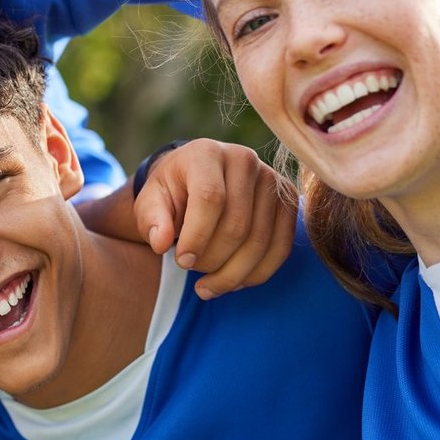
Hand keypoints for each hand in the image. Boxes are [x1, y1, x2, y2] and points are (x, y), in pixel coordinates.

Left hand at [134, 138, 297, 299]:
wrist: (196, 180)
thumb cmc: (171, 193)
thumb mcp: (150, 202)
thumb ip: (151, 220)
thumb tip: (160, 243)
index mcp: (207, 153)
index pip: (210, 197)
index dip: (197, 236)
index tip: (181, 261)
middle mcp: (244, 160)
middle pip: (237, 224)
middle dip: (212, 260)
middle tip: (191, 270)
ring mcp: (272, 180)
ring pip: (260, 241)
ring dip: (233, 274)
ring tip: (206, 286)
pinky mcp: (288, 202)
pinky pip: (281, 247)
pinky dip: (256, 273)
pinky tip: (232, 283)